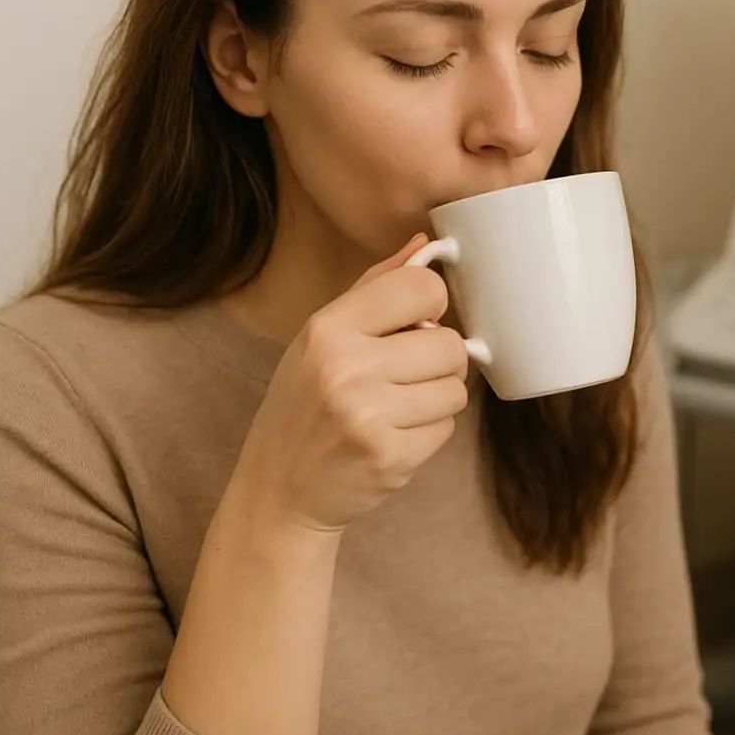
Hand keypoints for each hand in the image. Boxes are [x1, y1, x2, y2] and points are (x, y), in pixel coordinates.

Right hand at [229, 233, 469, 533]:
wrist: (278, 489)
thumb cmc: (304, 404)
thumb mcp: (322, 337)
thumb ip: (375, 287)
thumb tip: (426, 244)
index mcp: (328, 328)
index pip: (421, 288)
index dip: (432, 305)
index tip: (417, 323)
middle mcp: (346, 368)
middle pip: (450, 344)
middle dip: (438, 361)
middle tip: (405, 376)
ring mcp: (368, 416)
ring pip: (455, 390)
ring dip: (436, 400)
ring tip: (395, 408)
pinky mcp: (390, 457)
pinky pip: (447, 429)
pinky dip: (428, 433)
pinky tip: (392, 436)